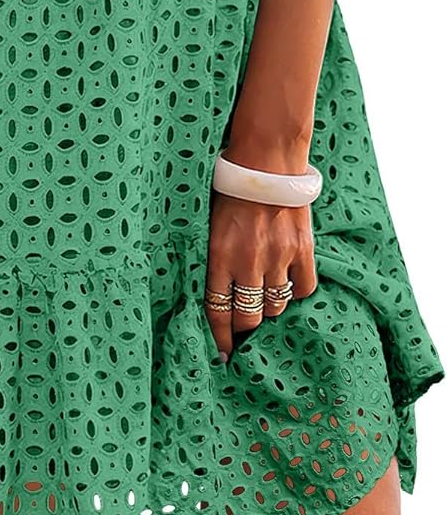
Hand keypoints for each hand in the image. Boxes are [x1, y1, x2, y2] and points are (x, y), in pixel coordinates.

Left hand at [204, 190, 317, 361]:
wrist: (266, 160)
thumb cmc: (230, 189)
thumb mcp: (210, 224)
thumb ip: (214, 259)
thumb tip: (216, 294)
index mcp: (219, 255)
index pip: (217, 310)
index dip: (220, 338)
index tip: (221, 355)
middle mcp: (248, 261)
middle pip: (248, 318)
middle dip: (244, 331)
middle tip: (243, 332)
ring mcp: (278, 257)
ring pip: (275, 306)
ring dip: (268, 309)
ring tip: (263, 302)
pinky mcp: (303, 250)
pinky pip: (303, 288)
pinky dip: (295, 291)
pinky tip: (287, 283)